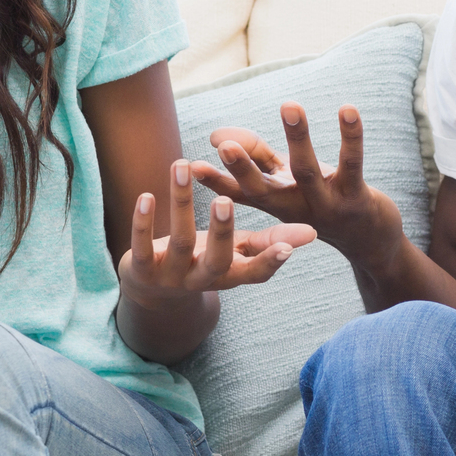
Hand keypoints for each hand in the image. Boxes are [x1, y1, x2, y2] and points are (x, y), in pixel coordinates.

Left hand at [116, 161, 316, 307]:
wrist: (152, 290)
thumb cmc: (205, 259)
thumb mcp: (238, 251)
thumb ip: (271, 240)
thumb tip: (314, 232)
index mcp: (231, 275)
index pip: (255, 272)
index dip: (270, 262)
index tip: (289, 247)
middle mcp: (203, 279)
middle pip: (217, 261)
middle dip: (222, 232)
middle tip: (224, 201)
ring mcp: (171, 277)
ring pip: (180, 242)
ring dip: (181, 203)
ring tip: (183, 165)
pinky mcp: (141, 270)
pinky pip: (140, 247)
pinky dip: (143, 223)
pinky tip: (146, 196)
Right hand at [188, 103, 403, 263]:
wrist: (368, 241)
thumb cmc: (318, 200)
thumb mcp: (283, 180)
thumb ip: (253, 155)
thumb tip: (216, 134)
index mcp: (273, 204)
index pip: (238, 193)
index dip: (214, 181)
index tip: (189, 166)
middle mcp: (294, 208)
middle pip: (263, 188)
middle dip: (242, 166)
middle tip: (223, 145)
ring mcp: (324, 205)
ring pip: (307, 170)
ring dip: (297, 137)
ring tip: (289, 105)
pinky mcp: (355, 198)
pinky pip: (352, 163)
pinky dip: (351, 136)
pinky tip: (347, 109)